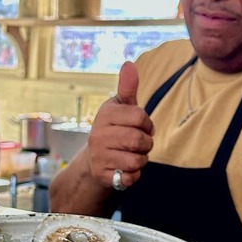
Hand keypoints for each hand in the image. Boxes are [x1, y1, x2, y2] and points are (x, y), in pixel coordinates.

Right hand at [86, 61, 154, 188]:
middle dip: (146, 144)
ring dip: (141, 160)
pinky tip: (124, 169)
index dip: (147, 124)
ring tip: (131, 155)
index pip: (140, 117)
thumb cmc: (115, 129)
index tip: (142, 127)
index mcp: (105, 114)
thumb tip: (129, 64)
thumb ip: (128, 88)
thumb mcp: (121, 107)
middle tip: (139, 144)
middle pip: (139, 139)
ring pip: (137, 160)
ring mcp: (98, 155)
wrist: (94, 160)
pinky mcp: (102, 175)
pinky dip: (133, 175)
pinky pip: (130, 177)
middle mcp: (98, 134)